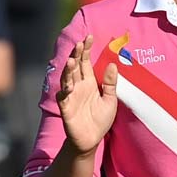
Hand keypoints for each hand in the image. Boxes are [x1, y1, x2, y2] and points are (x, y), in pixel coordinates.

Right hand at [57, 35, 119, 154]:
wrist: (91, 140)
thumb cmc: (100, 119)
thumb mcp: (110, 100)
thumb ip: (111, 83)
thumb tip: (113, 64)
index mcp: (89, 82)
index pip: (86, 62)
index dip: (86, 49)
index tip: (89, 37)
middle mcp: (78, 86)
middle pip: (75, 67)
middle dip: (76, 55)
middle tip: (80, 43)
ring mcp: (71, 96)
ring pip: (67, 78)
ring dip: (69, 70)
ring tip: (72, 60)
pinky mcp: (66, 108)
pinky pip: (63, 97)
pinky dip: (65, 90)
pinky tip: (68, 84)